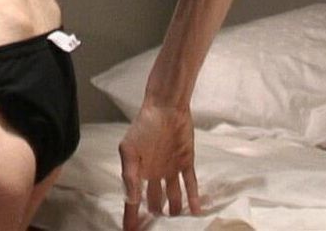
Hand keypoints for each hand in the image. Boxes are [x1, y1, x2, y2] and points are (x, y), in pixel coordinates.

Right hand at [119, 103, 201, 229]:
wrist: (166, 107)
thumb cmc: (144, 125)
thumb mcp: (129, 149)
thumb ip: (129, 175)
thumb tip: (131, 200)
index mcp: (138, 171)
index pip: (134, 200)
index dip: (132, 216)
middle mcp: (154, 174)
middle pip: (154, 202)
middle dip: (155, 218)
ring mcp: (170, 169)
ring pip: (174, 197)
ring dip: (175, 212)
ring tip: (178, 227)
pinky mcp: (186, 163)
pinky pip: (190, 185)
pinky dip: (194, 199)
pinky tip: (196, 212)